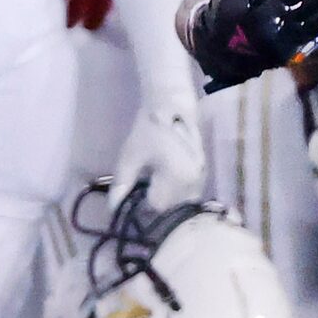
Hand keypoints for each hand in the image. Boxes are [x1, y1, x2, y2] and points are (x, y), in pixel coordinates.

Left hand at [113, 90, 204, 206]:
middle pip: (171, 208)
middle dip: (155, 205)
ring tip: (154, 187)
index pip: (157, 207)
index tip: (132, 198)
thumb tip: (113, 210)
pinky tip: (166, 184)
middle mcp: (194, 181)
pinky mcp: (204, 174)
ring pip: (182, 204)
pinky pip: (189, 195)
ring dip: (167, 202)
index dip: (142, 206)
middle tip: (142, 192)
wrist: (171, 107)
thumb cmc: (148, 130)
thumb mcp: (129, 157)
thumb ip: (122, 185)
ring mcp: (202, 178)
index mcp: (177, 176)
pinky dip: (177, 195)